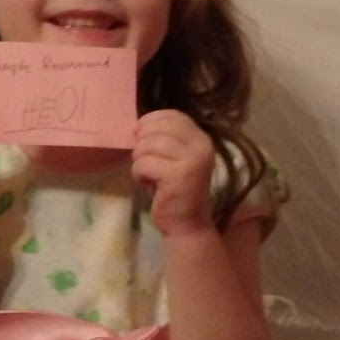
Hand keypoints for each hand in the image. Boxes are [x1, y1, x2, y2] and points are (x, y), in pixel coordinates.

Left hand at [132, 109, 216, 237]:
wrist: (187, 224)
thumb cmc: (175, 190)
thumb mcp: (175, 159)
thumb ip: (165, 139)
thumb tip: (137, 125)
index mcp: (202, 139)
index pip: (173, 115)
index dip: (151, 121)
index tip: (140, 135)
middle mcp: (201, 146)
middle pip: (158, 128)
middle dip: (142, 142)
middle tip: (143, 160)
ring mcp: (192, 160)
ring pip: (148, 145)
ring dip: (139, 160)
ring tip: (146, 174)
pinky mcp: (178, 176)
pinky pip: (144, 163)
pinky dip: (138, 174)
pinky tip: (146, 184)